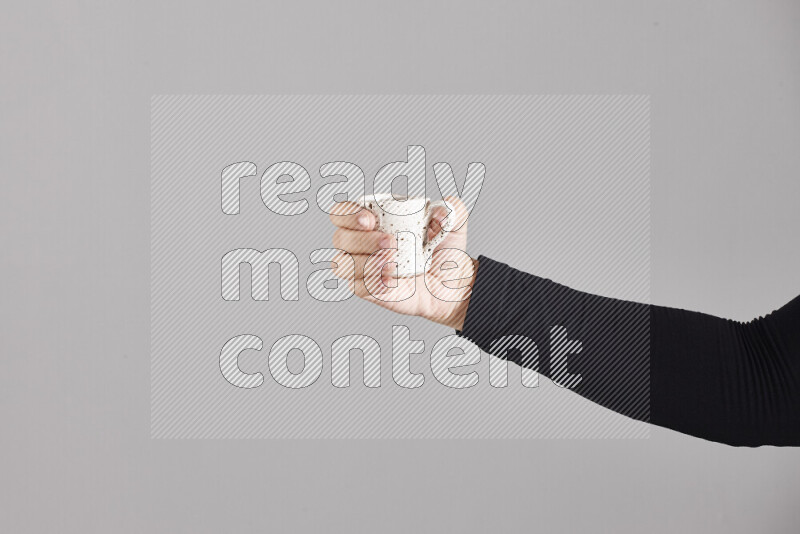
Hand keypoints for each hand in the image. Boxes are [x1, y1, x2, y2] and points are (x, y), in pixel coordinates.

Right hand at [329, 197, 476, 329]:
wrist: (454, 281)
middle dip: (361, 239)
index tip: (370, 219)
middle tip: (391, 241)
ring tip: (393, 260)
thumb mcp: (453, 223)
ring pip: (341, 264)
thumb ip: (452, 208)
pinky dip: (371, 282)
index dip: (347, 214)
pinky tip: (390, 279)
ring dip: (363, 261)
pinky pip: (357, 287)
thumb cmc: (445, 248)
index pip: (341, 213)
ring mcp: (362, 269)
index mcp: (372, 220)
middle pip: (340, 238)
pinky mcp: (370, 291)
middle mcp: (360, 243)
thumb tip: (444, 209)